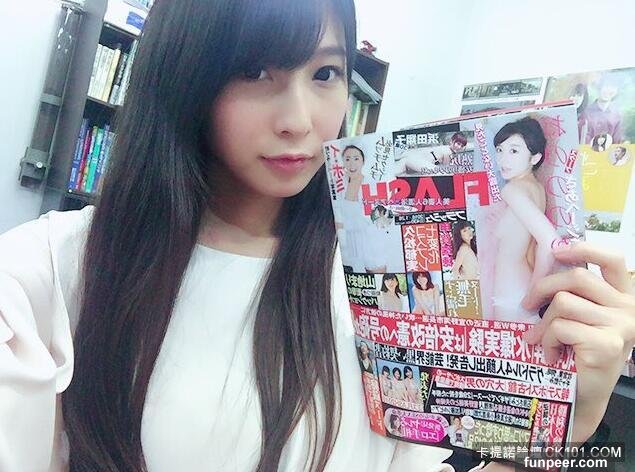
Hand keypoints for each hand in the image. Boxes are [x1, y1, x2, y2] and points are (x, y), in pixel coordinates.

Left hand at [521, 242, 634, 441]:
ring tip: (541, 340)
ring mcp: (620, 326)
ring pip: (563, 302)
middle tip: (528, 304)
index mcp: (622, 297)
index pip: (611, 259)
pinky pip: (560, 327)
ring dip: (543, 322)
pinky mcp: (607, 344)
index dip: (584, 248)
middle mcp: (627, 308)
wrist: (584, 396)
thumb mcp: (579, 318)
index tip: (557, 250)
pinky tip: (551, 354)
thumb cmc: (578, 355)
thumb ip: (572, 295)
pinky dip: (547, 341)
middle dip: (543, 288)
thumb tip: (542, 270)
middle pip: (576, 277)